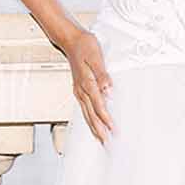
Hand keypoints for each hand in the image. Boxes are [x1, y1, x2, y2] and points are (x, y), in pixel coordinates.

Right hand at [66, 29, 113, 144]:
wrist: (71, 40)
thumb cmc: (85, 46)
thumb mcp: (96, 57)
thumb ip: (102, 74)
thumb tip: (108, 88)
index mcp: (87, 83)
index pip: (99, 106)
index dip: (106, 119)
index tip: (113, 130)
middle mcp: (81, 90)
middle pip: (91, 115)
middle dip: (100, 131)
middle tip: (107, 144)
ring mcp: (79, 91)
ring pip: (87, 114)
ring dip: (94, 129)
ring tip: (101, 140)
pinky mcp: (79, 90)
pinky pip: (84, 109)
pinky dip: (89, 120)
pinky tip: (93, 125)